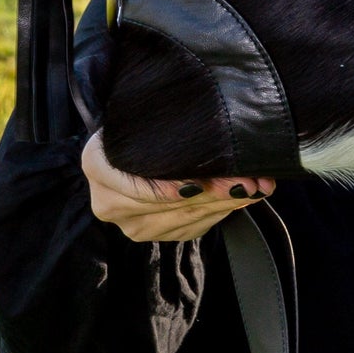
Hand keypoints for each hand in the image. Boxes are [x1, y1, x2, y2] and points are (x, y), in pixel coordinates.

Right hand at [81, 132, 273, 242]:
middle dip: (214, 191)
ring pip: (185, 217)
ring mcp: (132, 224)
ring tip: (256, 186)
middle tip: (248, 180)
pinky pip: (194, 226)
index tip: (197, 185)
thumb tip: (215, 132)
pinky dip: (223, 211)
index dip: (165, 188)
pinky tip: (244, 196)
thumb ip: (165, 122)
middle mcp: (109, 203)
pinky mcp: (157, 235)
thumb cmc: (141, 126)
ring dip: (226, 202)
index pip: (133, 183)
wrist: (131, 148)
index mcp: (97, 166)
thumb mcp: (145, 118)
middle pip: (167, 204)